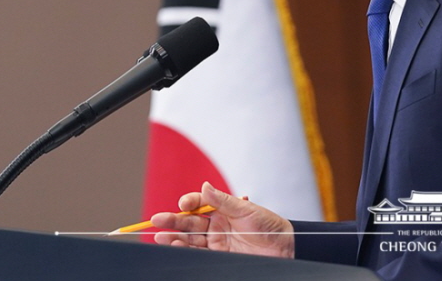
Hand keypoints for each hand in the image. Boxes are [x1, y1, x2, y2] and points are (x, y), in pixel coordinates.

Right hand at [151, 181, 294, 257]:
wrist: (284, 248)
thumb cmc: (270, 226)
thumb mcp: (247, 210)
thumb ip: (224, 201)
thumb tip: (204, 186)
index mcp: (224, 209)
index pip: (200, 204)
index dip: (189, 203)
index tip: (183, 204)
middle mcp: (217, 225)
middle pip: (189, 222)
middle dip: (172, 221)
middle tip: (157, 220)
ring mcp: (216, 241)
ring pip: (189, 238)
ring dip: (174, 237)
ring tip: (160, 236)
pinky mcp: (218, 256)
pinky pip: (197, 252)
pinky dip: (184, 249)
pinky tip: (175, 245)